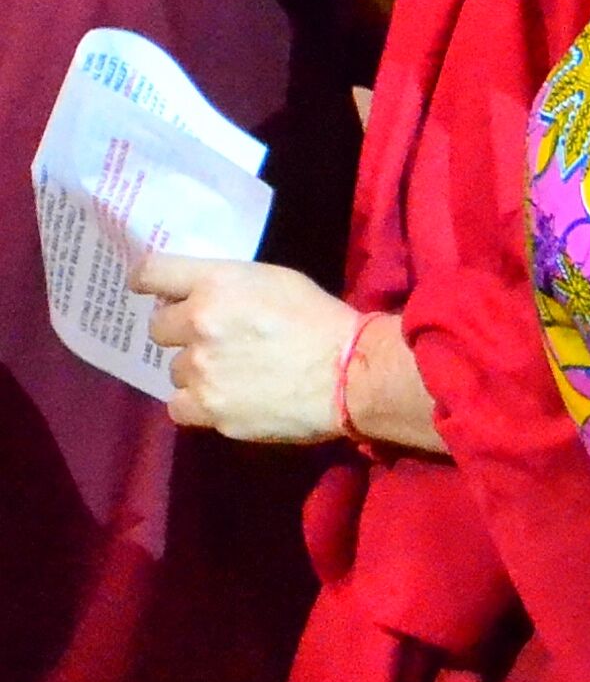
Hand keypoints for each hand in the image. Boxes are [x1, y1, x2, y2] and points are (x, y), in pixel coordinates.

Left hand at [130, 254, 359, 442]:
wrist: (350, 374)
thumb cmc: (320, 319)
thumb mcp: (276, 281)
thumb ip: (228, 286)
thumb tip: (194, 299)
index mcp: (217, 284)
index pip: (151, 272)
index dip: (146, 281)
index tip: (151, 290)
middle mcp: (199, 324)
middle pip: (158, 328)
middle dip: (181, 331)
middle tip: (213, 338)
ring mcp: (200, 370)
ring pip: (174, 369)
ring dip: (196, 369)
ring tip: (233, 373)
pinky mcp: (208, 409)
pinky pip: (179, 405)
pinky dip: (197, 403)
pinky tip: (225, 398)